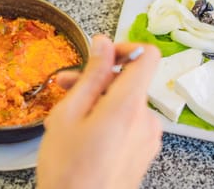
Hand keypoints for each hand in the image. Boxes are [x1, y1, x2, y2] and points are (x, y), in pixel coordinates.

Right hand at [36, 35, 162, 188]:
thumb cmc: (68, 170)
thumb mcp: (69, 114)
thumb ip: (91, 74)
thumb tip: (103, 44)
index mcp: (129, 105)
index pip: (148, 56)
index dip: (126, 47)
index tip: (103, 54)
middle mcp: (146, 119)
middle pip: (130, 81)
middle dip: (98, 79)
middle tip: (66, 86)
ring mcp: (148, 137)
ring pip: (126, 102)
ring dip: (99, 100)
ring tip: (69, 115)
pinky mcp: (144, 151)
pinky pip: (129, 122)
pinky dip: (109, 117)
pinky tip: (83, 131)